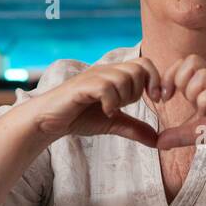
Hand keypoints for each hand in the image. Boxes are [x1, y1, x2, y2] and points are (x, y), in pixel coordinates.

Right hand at [26, 58, 163, 145]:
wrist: (49, 122)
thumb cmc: (78, 118)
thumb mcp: (113, 123)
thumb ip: (134, 128)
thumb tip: (157, 141)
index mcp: (114, 74)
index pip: (145, 63)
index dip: (156, 80)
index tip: (157, 100)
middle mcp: (105, 70)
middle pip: (138, 69)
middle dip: (138, 92)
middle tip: (124, 107)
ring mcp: (93, 76)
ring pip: (124, 78)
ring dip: (123, 98)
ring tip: (110, 110)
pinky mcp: (82, 86)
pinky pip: (106, 88)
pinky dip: (110, 102)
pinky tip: (105, 112)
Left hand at [155, 54, 205, 162]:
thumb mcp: (201, 134)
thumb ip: (180, 135)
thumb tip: (158, 142)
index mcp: (205, 87)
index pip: (182, 64)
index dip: (169, 76)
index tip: (164, 97)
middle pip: (191, 60)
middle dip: (178, 79)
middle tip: (178, 100)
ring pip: (202, 73)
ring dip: (193, 91)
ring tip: (198, 109)